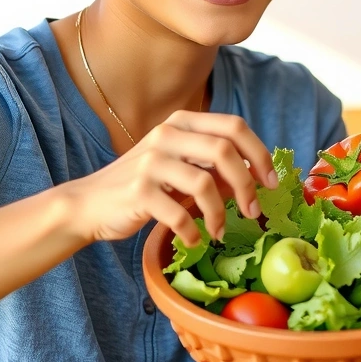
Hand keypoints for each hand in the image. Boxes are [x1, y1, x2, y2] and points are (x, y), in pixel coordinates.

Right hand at [63, 111, 278, 245]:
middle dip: (247, 185)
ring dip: (220, 214)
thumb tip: (254, 178)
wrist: (89, 204)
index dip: (259, 153)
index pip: (234, 125)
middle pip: (225, 151)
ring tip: (219, 231)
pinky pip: (179, 214)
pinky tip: (195, 240)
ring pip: (204, 184)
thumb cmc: (144, 184)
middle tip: (254, 210)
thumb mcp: (181, 166)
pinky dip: (193, 232)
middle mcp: (168, 134)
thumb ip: (213, 166)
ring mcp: (151, 162)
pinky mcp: (138, 191)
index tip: (271, 181)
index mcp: (182, 121)